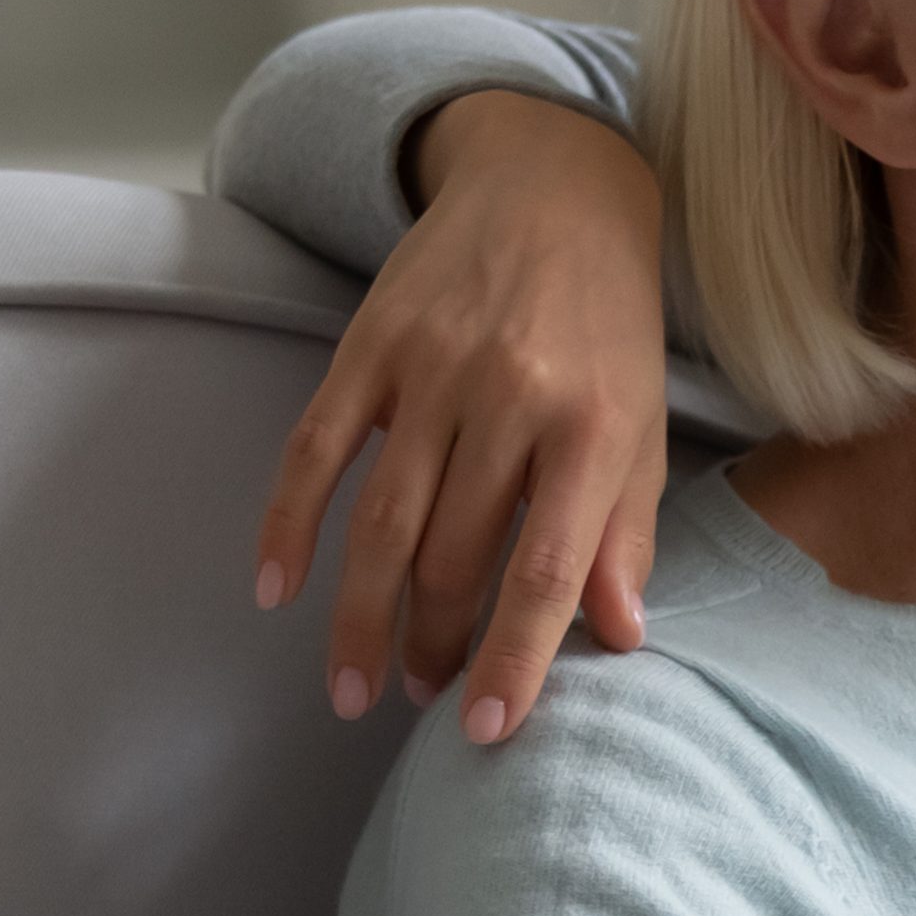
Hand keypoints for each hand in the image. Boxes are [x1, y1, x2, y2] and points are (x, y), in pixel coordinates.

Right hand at [252, 90, 677, 745]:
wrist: (555, 185)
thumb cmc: (609, 322)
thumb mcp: (641, 424)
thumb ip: (626, 532)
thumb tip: (619, 638)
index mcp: (590, 429)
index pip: (544, 574)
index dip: (513, 662)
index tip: (485, 730)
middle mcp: (508, 400)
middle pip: (451, 559)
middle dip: (431, 645)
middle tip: (422, 696)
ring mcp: (429, 371)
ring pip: (381, 523)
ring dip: (362, 617)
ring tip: (360, 683)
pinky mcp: (367, 346)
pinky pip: (313, 450)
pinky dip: (286, 525)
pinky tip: (274, 591)